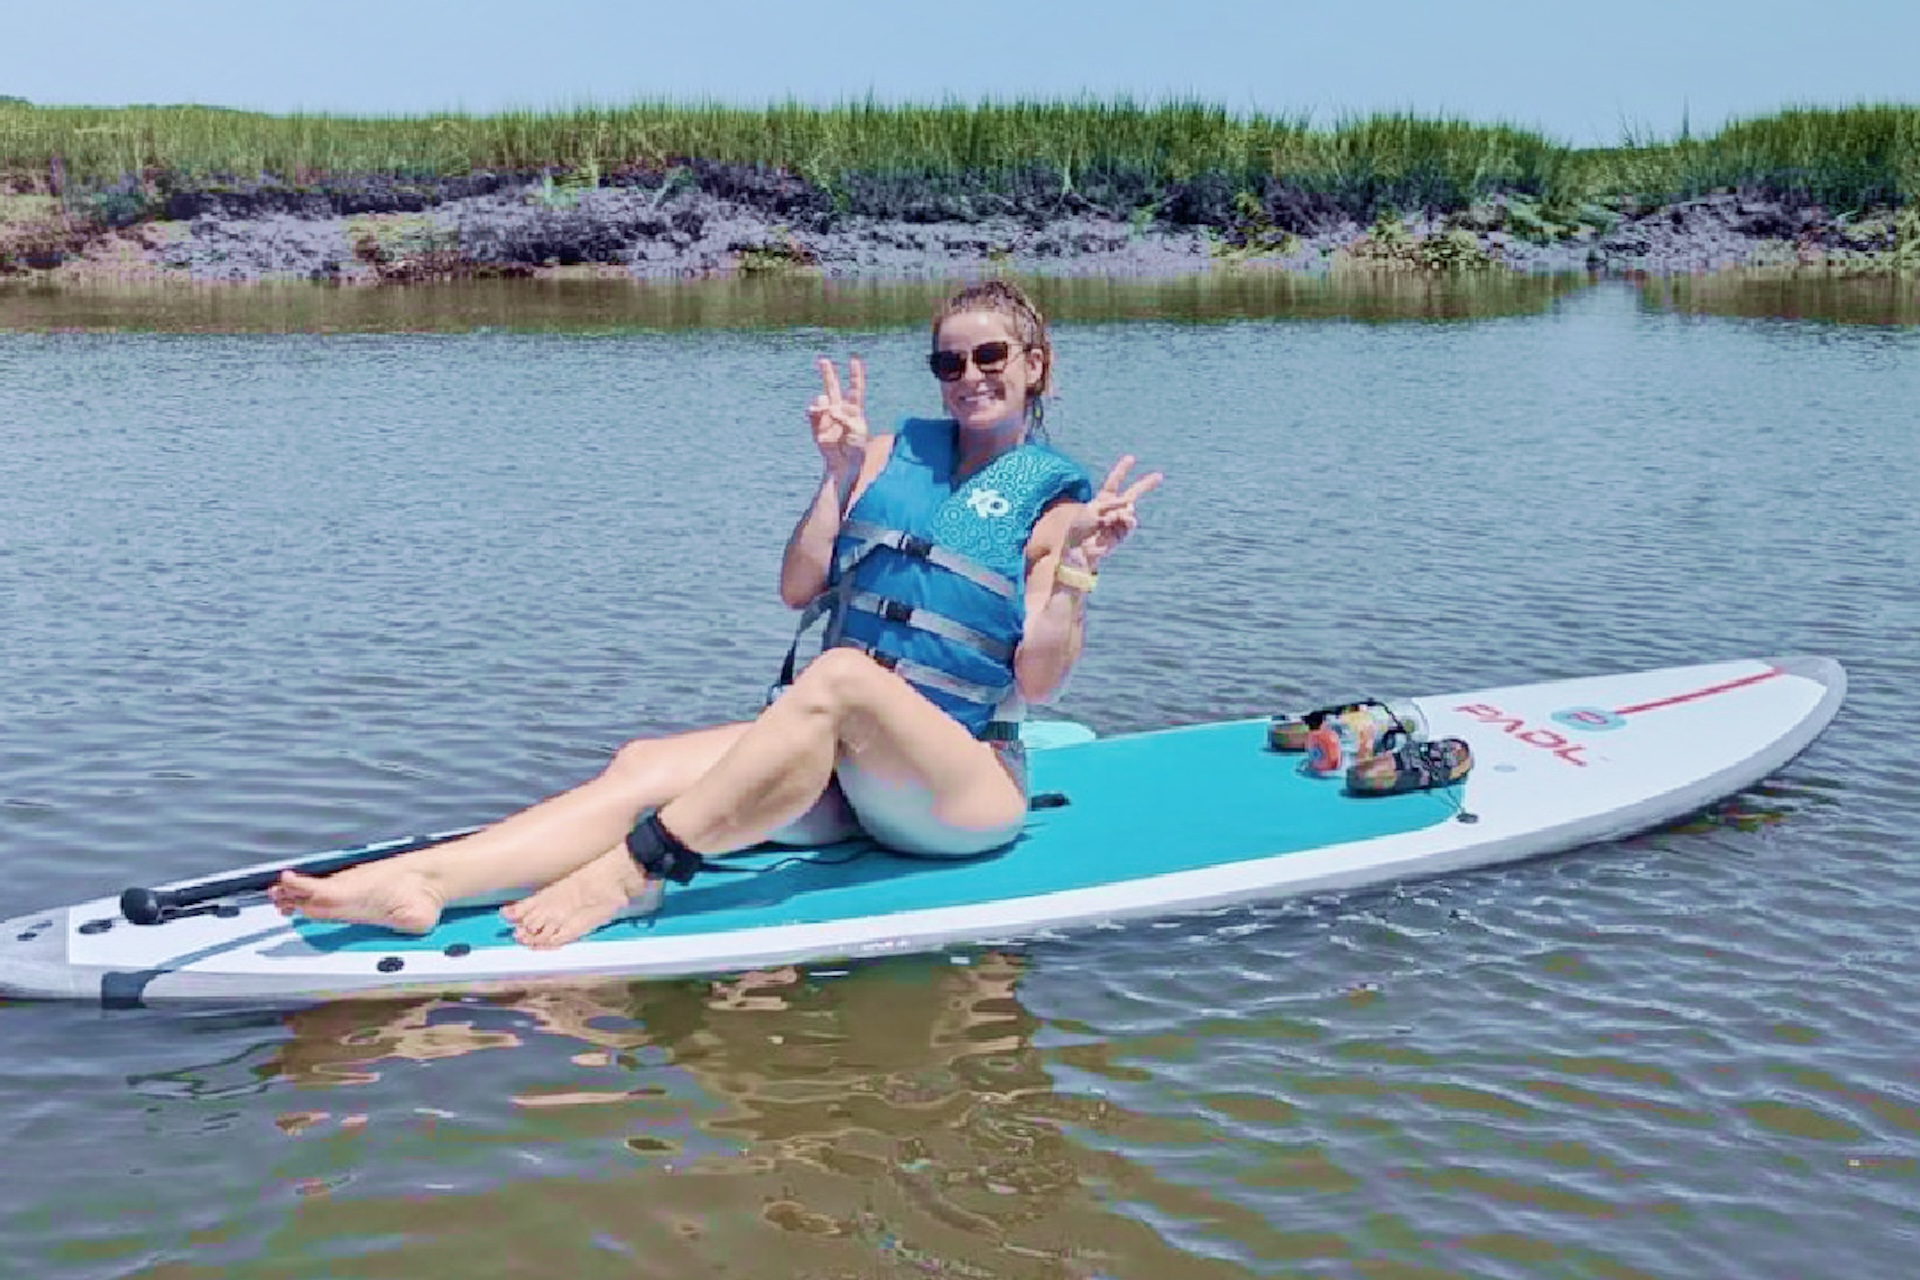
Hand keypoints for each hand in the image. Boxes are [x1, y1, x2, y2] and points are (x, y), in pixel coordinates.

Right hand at [807, 356, 868, 478]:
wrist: (843, 464)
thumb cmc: (855, 448)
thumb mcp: (857, 431)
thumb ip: (845, 418)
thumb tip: (829, 409)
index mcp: (854, 409)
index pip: (855, 389)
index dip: (855, 375)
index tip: (854, 360)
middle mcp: (839, 409)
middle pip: (833, 387)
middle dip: (828, 374)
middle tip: (823, 360)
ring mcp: (827, 416)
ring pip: (821, 399)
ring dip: (823, 403)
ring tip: (827, 411)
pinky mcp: (816, 425)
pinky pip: (812, 413)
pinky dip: (814, 411)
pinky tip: (816, 412)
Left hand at [1065, 455, 1162, 569]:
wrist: (1078, 549)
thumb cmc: (1078, 529)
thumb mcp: (1090, 510)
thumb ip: (1111, 506)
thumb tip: (1129, 509)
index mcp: (1102, 500)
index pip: (1114, 482)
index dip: (1122, 470)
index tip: (1132, 458)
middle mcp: (1113, 509)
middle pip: (1132, 493)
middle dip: (1145, 484)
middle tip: (1159, 475)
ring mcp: (1119, 521)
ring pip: (1129, 509)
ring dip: (1117, 512)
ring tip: (1105, 521)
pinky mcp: (1122, 533)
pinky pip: (1129, 521)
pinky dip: (1122, 519)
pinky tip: (1113, 522)